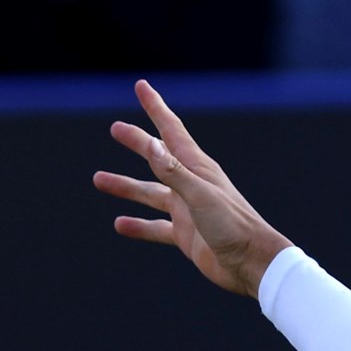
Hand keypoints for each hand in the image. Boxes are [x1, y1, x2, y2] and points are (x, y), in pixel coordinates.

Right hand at [93, 81, 292, 296]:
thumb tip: (150, 144)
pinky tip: (120, 224)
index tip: (142, 86)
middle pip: (158, 158)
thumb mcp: (199, 195)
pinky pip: (156, 227)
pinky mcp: (186, 234)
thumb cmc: (233, 226)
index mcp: (198, 168)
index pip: (171, 130)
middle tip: (115, 129)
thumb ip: (173, 171)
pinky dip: (139, 226)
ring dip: (127, 187)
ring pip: (151, 193)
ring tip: (98, 180)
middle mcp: (192, 185)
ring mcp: (188, 210)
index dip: (156, 107)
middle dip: (137, 142)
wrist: (252, 263)